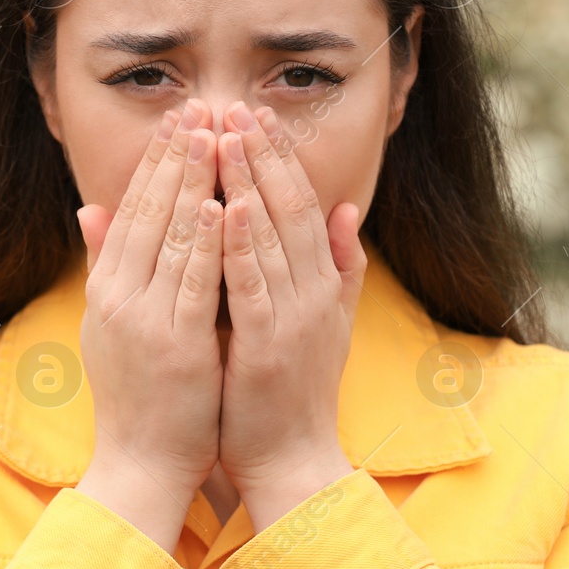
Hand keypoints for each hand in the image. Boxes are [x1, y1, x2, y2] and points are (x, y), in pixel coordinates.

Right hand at [74, 98, 224, 549]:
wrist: (141, 465)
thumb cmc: (137, 395)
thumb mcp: (110, 322)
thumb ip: (104, 263)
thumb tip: (88, 208)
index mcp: (108, 288)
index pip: (133, 209)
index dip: (156, 161)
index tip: (178, 118)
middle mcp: (120, 296)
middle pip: (149, 211)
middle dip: (176, 156)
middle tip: (199, 106)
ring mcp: (146, 320)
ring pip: (171, 237)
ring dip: (193, 183)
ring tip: (212, 135)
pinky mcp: (176, 346)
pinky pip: (193, 285)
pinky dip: (207, 243)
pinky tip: (220, 205)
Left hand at [215, 100, 364, 531]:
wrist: (294, 462)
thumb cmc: (296, 392)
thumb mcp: (326, 322)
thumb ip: (338, 267)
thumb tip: (345, 211)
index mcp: (323, 283)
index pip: (302, 204)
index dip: (279, 158)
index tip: (256, 115)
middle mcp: (315, 292)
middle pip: (290, 207)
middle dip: (262, 153)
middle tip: (235, 105)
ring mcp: (295, 317)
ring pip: (272, 235)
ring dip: (247, 182)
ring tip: (223, 135)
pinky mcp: (270, 345)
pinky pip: (254, 285)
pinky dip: (240, 244)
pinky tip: (223, 207)